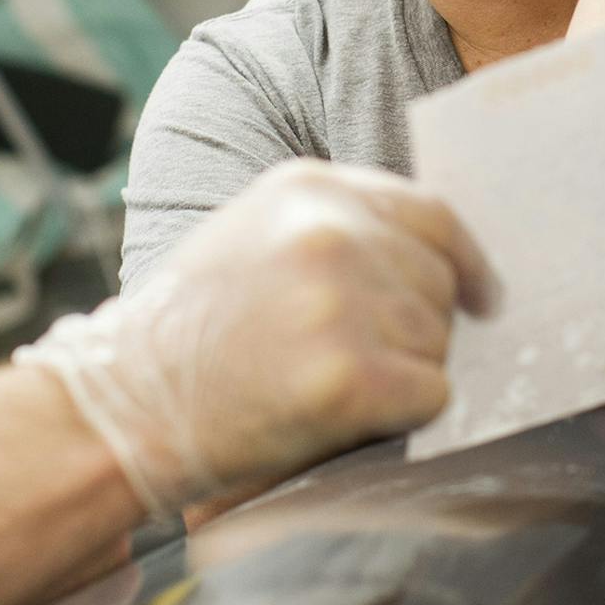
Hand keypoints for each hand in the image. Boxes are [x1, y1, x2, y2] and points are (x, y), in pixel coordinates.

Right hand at [18, 161, 487, 516]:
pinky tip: (342, 416)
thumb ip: (339, 229)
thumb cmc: (190, 332)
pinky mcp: (346, 377)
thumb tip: (441, 259)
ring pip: (437, 342)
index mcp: (309, 188)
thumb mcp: (256, 237)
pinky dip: (403, 416)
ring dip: (404, 373)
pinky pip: (431, 395)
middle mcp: (330, 234)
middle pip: (439, 282)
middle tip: (355, 359)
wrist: (121, 406)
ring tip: (325, 382)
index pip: (432, 215)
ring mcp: (338, 303)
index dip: (465, 261)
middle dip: (417, 327)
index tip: (483, 296)